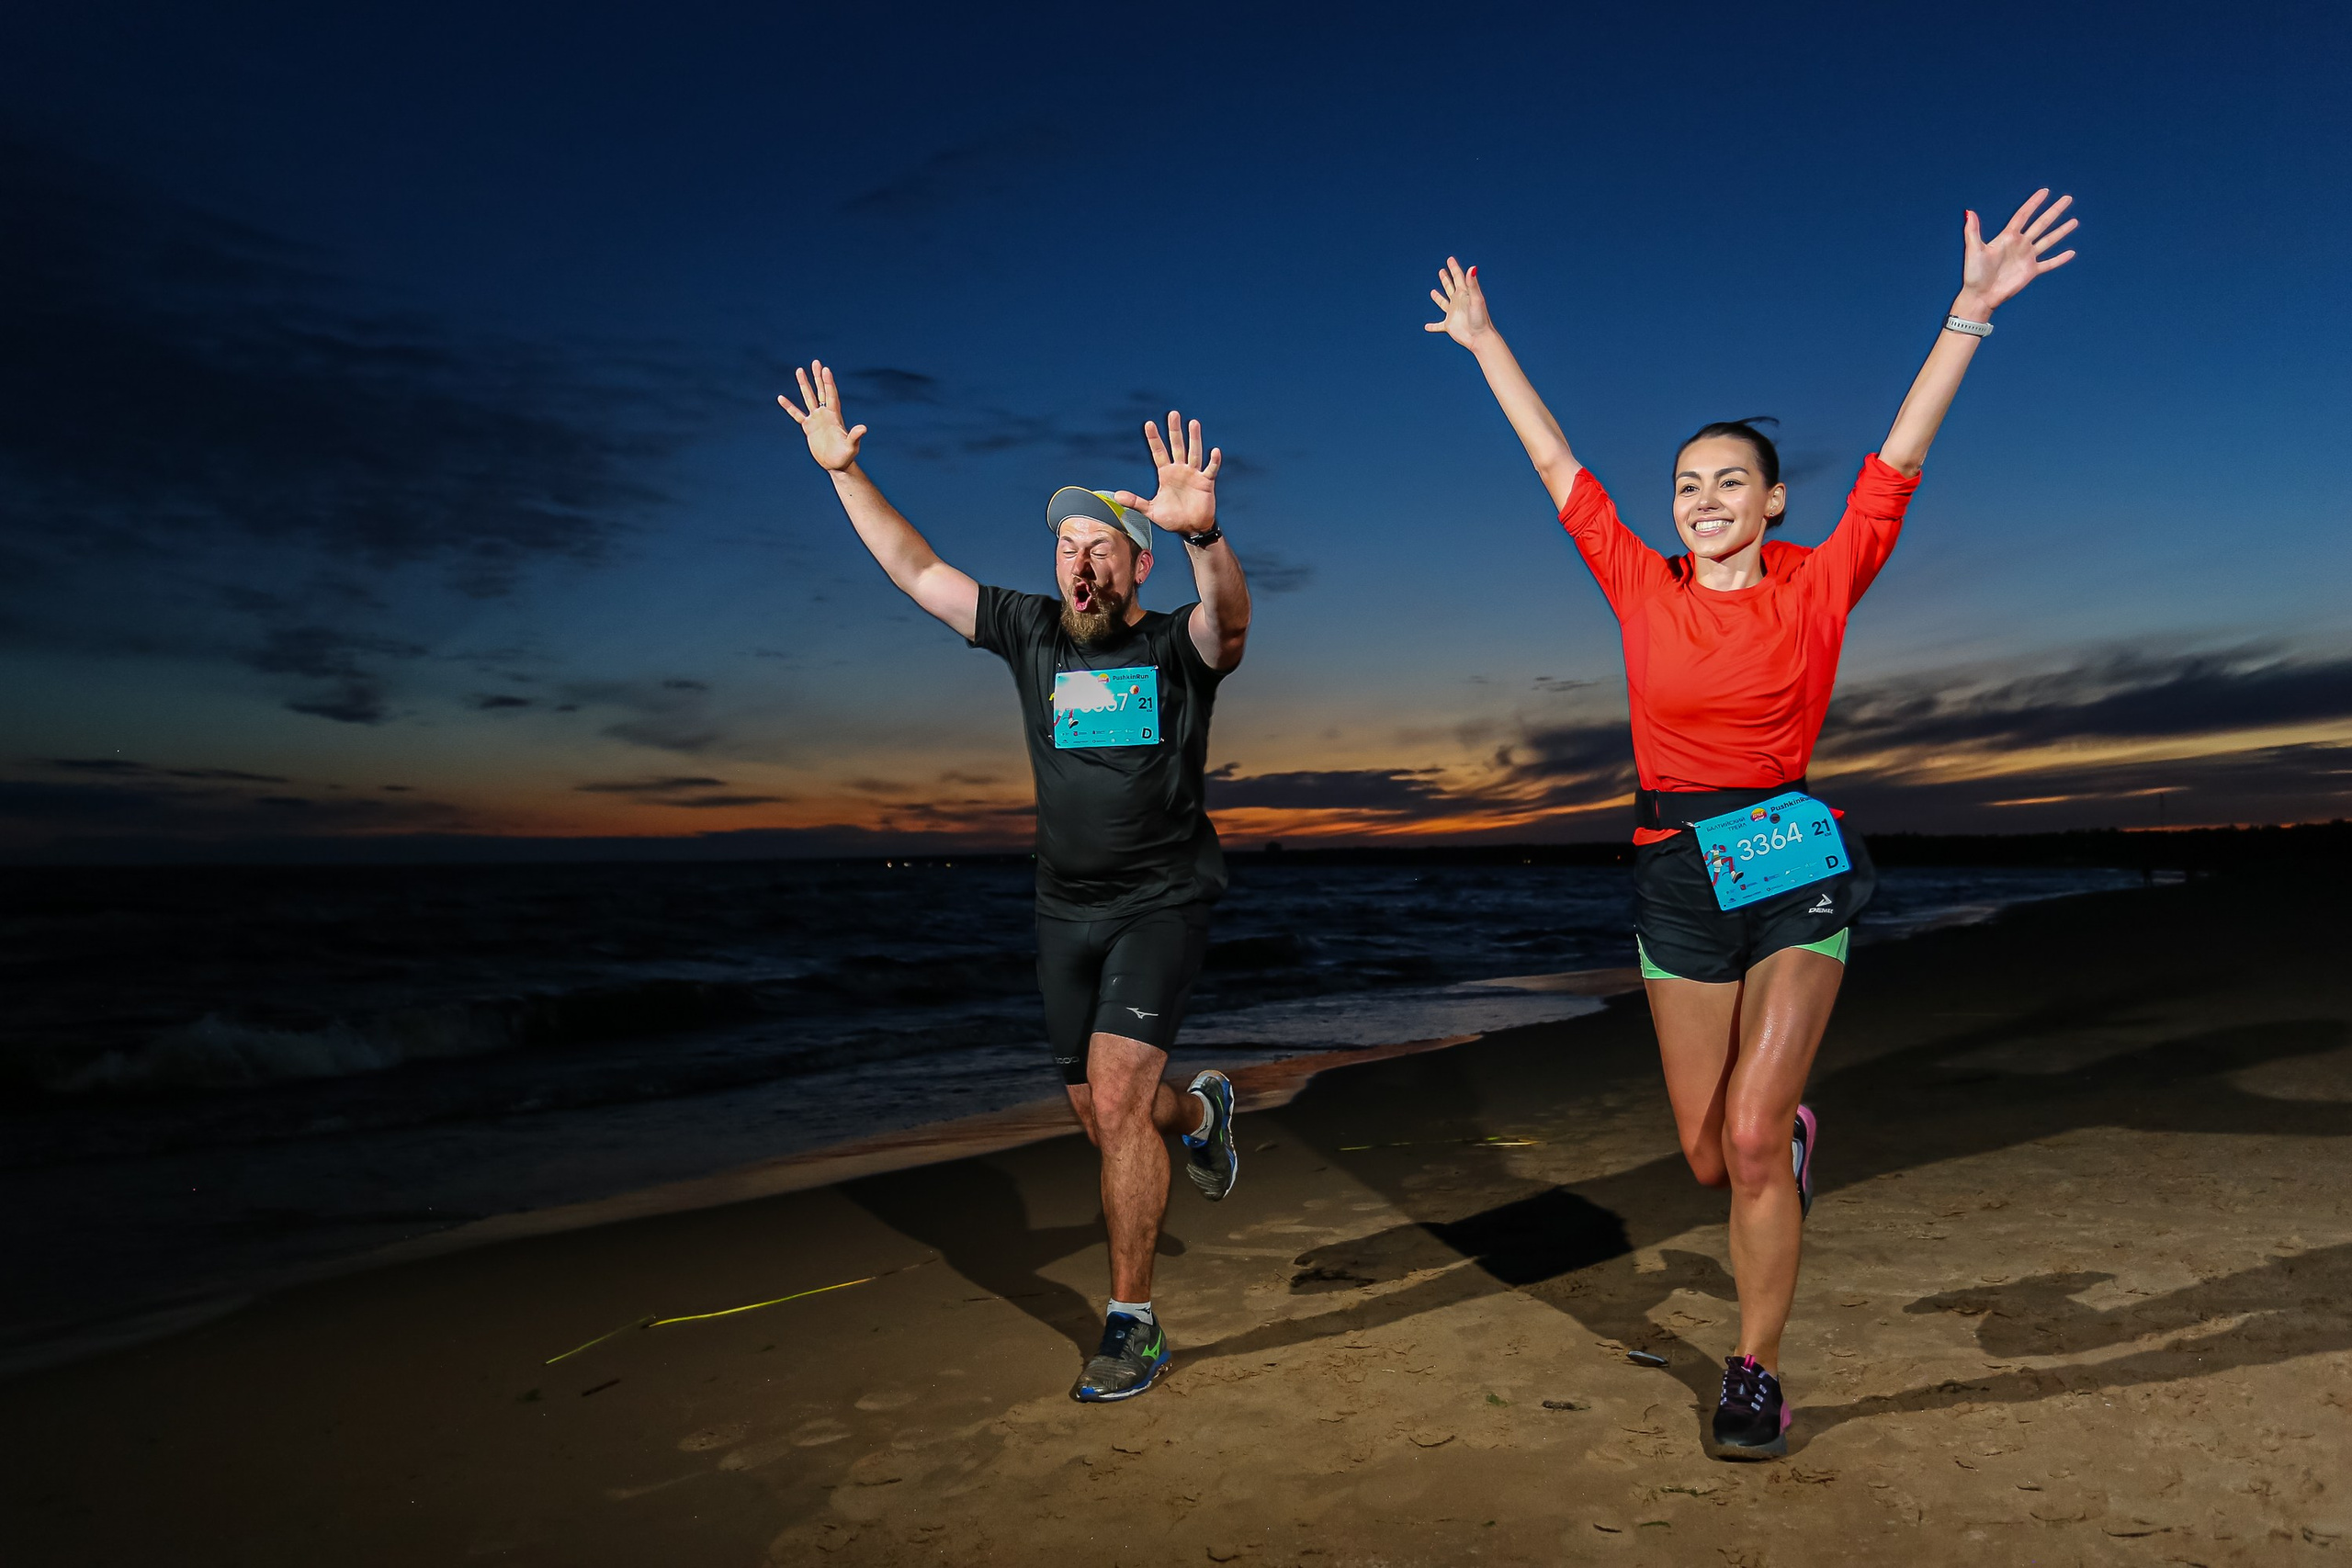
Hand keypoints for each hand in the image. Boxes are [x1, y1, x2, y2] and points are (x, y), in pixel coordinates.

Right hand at [777, 360, 866, 471]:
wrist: (837, 465)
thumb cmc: (846, 456)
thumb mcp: (851, 446)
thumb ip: (855, 436)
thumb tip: (864, 428)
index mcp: (835, 416)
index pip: (831, 395)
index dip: (828, 382)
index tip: (825, 369)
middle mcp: (825, 414)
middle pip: (820, 391)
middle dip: (818, 377)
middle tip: (815, 362)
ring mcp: (817, 419)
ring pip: (809, 398)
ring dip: (804, 385)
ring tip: (799, 370)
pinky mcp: (809, 427)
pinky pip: (797, 414)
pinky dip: (789, 407)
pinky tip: (781, 398)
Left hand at [1113, 411, 1220, 535]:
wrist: (1191, 528)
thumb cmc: (1172, 518)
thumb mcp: (1151, 511)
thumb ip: (1136, 502)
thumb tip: (1117, 496)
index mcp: (1166, 474)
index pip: (1158, 452)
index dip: (1154, 439)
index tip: (1149, 424)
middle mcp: (1180, 470)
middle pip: (1177, 446)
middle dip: (1174, 431)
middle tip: (1173, 414)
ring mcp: (1194, 475)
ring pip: (1194, 452)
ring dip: (1194, 438)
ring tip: (1193, 423)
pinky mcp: (1206, 483)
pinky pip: (1210, 470)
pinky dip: (1213, 461)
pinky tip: (1214, 451)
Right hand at [1423, 256, 1492, 347]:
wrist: (1479, 337)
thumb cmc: (1480, 318)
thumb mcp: (1476, 299)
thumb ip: (1472, 284)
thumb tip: (1472, 267)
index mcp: (1464, 294)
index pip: (1458, 277)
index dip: (1454, 268)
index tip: (1450, 259)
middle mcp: (1458, 302)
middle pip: (1450, 287)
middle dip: (1446, 279)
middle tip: (1442, 270)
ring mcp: (1453, 313)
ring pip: (1444, 303)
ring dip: (1438, 297)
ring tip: (1433, 292)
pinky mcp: (1449, 325)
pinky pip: (1438, 325)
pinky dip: (1433, 326)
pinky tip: (1427, 327)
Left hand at [1957, 190, 2078, 315]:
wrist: (1980, 295)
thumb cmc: (1974, 273)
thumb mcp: (1973, 250)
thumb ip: (1972, 231)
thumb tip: (1969, 212)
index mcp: (2008, 237)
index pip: (2023, 215)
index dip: (2034, 203)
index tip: (2045, 191)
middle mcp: (2020, 244)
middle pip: (2041, 223)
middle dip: (2054, 211)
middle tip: (2067, 198)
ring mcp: (2027, 257)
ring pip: (2048, 240)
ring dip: (2061, 231)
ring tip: (2074, 221)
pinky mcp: (2031, 271)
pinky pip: (2049, 263)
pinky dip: (2060, 259)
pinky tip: (2071, 252)